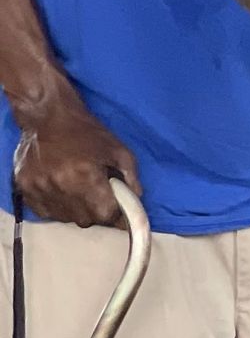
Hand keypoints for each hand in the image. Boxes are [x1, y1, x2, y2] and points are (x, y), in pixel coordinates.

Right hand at [11, 83, 140, 227]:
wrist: (46, 117)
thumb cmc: (86, 132)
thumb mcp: (118, 150)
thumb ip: (131, 178)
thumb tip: (136, 201)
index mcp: (86, 176)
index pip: (105, 214)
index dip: (115, 214)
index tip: (117, 209)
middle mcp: (61, 186)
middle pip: (86, 219)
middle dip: (97, 212)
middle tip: (98, 195)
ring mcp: (40, 190)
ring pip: (66, 218)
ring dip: (76, 210)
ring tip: (78, 190)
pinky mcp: (24, 190)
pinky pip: (46, 213)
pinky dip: (57, 207)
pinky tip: (61, 190)